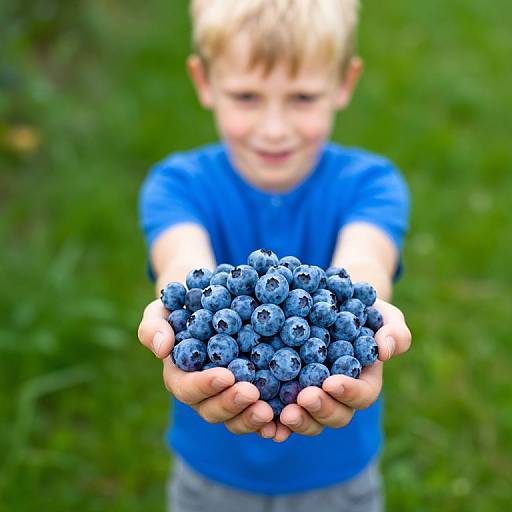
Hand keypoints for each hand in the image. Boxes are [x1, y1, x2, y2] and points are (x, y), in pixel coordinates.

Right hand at [137, 299, 275, 436]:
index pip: (187, 389)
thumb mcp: (161, 310)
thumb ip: (153, 327)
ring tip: (269, 413)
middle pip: (213, 410)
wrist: (212, 299)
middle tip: (252, 393)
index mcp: (180, 376)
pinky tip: (284, 425)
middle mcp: (204, 393)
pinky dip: (272, 425)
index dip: (204, 386)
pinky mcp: (254, 394)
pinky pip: (260, 415)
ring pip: (237, 418)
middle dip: (231, 405)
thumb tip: (162, 348)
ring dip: (251, 419)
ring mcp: (228, 396)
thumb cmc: (182, 305)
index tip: (225, 375)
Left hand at [271, 298, 411, 441]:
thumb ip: (394, 332)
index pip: (362, 395)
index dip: (349, 392)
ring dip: (299, 421)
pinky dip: (275, 425)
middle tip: (305, 398)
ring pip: (309, 420)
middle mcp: (338, 395)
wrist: (328, 302)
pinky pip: (282, 415)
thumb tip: (386, 350)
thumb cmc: (361, 310)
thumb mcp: (383, 315)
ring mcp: (313, 396)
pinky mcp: (287, 392)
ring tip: (285, 414)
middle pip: (336, 415)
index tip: (332, 382)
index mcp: (364, 380)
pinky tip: (265, 426)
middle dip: (321, 409)